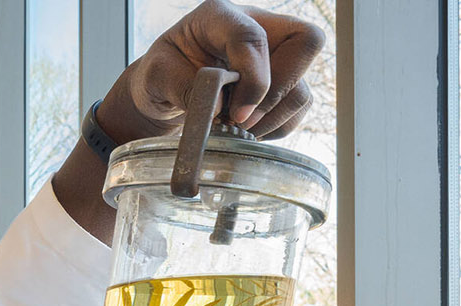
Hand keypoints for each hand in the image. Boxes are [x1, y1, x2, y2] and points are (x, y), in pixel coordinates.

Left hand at [52, 0, 325, 241]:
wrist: (163, 91)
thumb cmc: (160, 76)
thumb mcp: (156, 77)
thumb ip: (182, 86)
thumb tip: (220, 107)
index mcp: (219, 17)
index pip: (253, 35)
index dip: (253, 76)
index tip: (235, 114)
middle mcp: (256, 28)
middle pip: (305, 43)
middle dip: (276, 91)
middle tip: (242, 121)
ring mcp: (274, 55)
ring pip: (303, 82)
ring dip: (275, 116)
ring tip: (239, 130)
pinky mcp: (281, 81)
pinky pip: (299, 105)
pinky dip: (278, 126)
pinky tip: (248, 132)